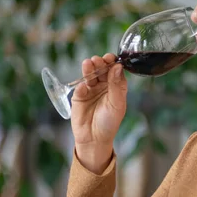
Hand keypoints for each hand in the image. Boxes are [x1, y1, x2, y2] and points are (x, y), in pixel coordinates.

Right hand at [70, 53, 127, 172]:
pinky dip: (81, 86)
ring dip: (89, 69)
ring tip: (88, 63)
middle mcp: (104, 85)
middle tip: (98, 60)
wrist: (94, 138)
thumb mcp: (117, 104)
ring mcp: (91, 89)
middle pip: (101, 70)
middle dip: (100, 63)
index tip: (111, 58)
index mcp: (116, 86)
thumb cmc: (109, 122)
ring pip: (90, 75)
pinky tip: (84, 87)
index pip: (115, 70)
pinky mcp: (79, 96)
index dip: (113, 63)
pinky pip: (80, 88)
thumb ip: (116, 85)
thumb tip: (117, 67)